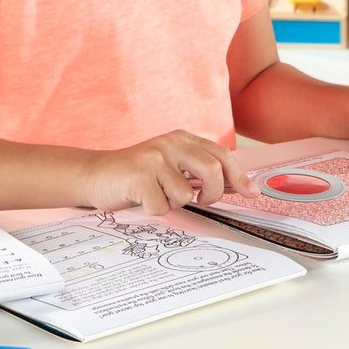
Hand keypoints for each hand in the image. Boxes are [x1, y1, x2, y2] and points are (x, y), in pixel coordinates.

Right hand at [82, 130, 259, 214]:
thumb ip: (196, 169)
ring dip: (172, 203)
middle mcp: (170, 143)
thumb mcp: (169, 163)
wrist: (96, 174)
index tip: (251, 192)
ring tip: (155, 193)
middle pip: (212, 171)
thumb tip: (233, 185)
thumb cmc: (137, 174)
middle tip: (202, 201)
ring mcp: (154, 158)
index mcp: (181, 138)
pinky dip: (154, 210)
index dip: (239, 176)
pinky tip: (140, 197)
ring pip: (185, 195)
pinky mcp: (139, 176)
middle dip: (212, 194)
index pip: (221, 154)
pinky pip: (162, 206)